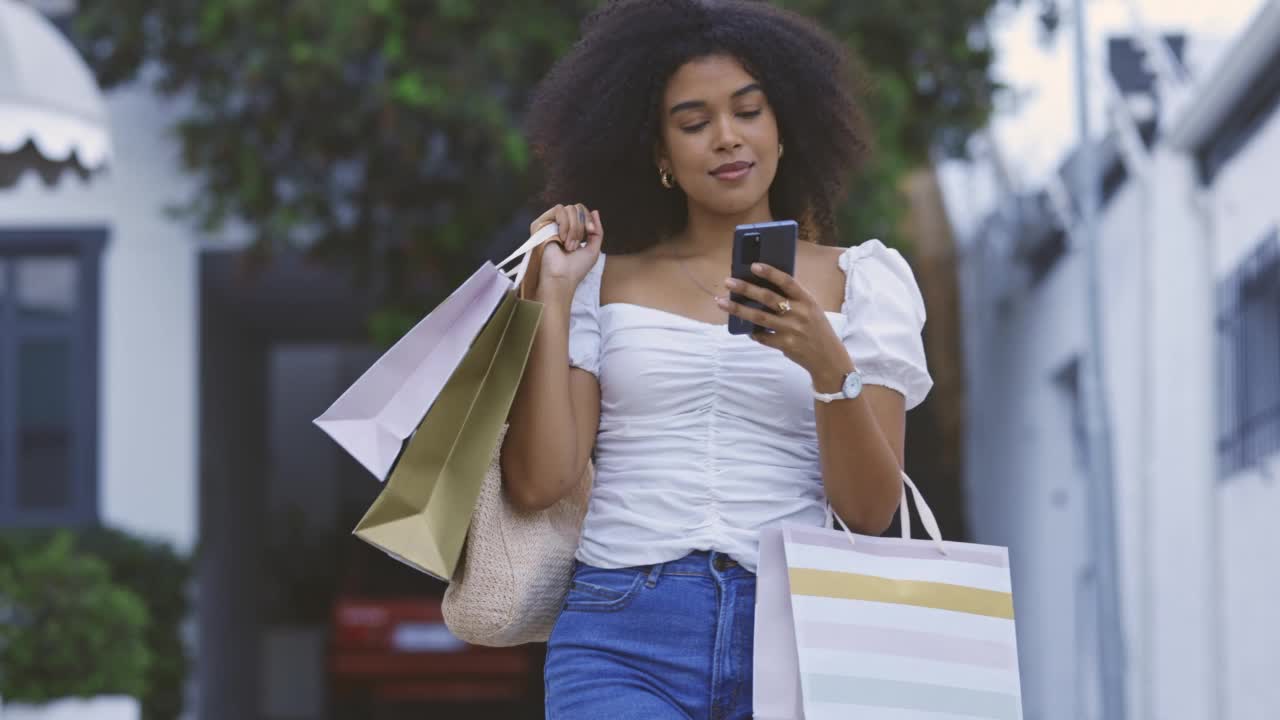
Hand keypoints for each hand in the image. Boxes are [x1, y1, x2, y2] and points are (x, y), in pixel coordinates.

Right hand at [529, 203, 602, 299]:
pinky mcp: (541, 224)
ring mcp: (550, 224)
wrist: (562, 276)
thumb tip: (595, 211)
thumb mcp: (593, 248)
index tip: (590, 232)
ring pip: (569, 209)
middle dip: (581, 226)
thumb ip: (597, 230)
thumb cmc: (576, 267)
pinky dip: (565, 224)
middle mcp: (560, 225)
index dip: (589, 220)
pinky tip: (562, 239)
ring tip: (568, 245)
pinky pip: (559, 210)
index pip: (582, 212)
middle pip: (577, 208)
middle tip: (576, 245)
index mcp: (571, 230)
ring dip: (574, 228)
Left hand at [716, 263, 854, 387]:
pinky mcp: (785, 345)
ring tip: (721, 302)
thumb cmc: (817, 329)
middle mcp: (799, 313)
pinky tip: (744, 329)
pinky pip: (762, 337)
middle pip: (768, 298)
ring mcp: (791, 330)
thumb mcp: (812, 309)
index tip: (753, 266)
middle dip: (746, 288)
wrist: (828, 358)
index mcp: (807, 300)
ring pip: (759, 317)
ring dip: (738, 309)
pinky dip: (752, 332)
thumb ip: (794, 299)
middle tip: (728, 282)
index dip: (770, 273)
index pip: (787, 282)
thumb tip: (765, 286)